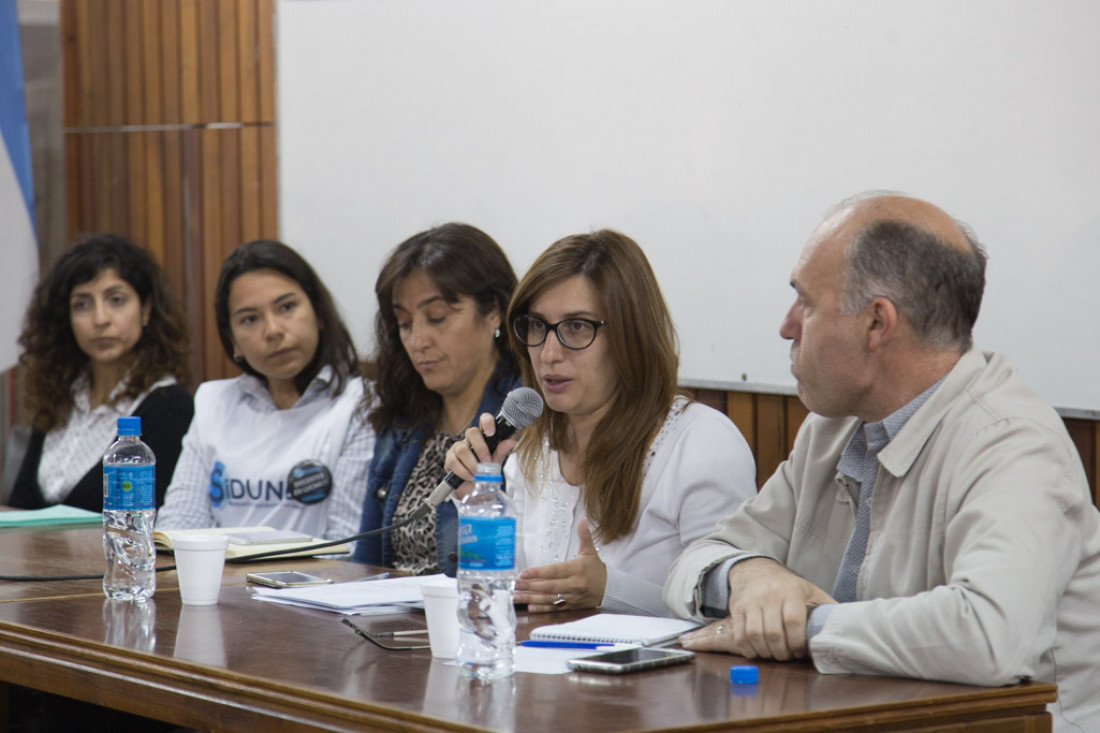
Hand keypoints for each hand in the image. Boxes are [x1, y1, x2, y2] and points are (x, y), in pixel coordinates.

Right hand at [443, 412, 517, 498]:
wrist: (474, 491)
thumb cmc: (485, 473)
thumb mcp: (496, 462)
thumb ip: (501, 451)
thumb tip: (511, 442)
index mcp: (483, 437)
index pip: (483, 420)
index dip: (487, 422)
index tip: (492, 433)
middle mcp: (469, 440)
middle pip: (471, 432)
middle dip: (481, 448)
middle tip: (487, 462)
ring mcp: (457, 448)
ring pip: (462, 448)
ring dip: (472, 463)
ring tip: (478, 474)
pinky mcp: (449, 459)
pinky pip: (453, 461)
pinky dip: (463, 471)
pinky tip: (469, 477)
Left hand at [514, 518, 606, 612]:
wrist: (611, 589)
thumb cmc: (597, 569)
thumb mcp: (590, 551)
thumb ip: (584, 536)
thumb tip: (582, 520)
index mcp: (577, 569)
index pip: (555, 571)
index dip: (538, 572)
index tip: (524, 573)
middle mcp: (574, 584)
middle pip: (549, 586)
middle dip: (530, 586)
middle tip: (514, 585)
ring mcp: (572, 597)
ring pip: (549, 598)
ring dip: (531, 598)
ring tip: (516, 596)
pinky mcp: (571, 607)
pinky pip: (555, 609)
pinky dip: (542, 609)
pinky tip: (530, 607)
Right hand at [678, 557, 833, 660]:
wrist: (754, 570)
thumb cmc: (787, 585)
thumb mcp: (809, 590)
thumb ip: (825, 606)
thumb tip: (848, 625)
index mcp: (791, 592)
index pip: (794, 621)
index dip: (798, 642)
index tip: (801, 651)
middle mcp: (769, 596)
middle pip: (774, 632)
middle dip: (782, 652)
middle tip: (787, 656)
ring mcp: (751, 602)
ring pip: (755, 635)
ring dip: (766, 652)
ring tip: (774, 654)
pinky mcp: (737, 609)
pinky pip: (740, 635)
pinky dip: (749, 649)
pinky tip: (758, 651)